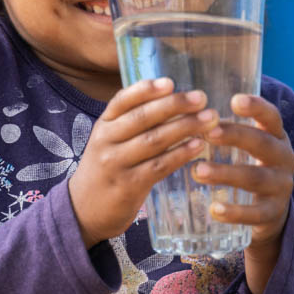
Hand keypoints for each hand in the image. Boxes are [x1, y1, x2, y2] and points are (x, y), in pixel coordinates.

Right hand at [68, 77, 218, 246]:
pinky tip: (198, 146)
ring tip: (209, 119)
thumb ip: (132, 123)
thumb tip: (173, 101)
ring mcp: (116, 164)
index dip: (146, 90)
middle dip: (174, 105)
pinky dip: (180, 154)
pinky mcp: (128, 186)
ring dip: (184, 127)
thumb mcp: (109, 141)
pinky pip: (158, 166)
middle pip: (142, 118)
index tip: (170, 82)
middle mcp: (106, 141)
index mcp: (103, 125)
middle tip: (201, 98)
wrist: (83, 210)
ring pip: (154, 140)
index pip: (122, 100)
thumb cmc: (105, 170)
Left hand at [190, 94, 293, 293]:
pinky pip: (256, 213)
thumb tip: (178, 109)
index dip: (257, 107)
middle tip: (208, 133)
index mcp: (275, 137)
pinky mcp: (273, 213)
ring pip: (255, 177)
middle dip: (236, 136)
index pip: (271, 117)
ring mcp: (281, 187)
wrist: (267, 214)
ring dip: (226, 173)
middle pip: (263, 143)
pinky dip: (234, 212)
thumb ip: (221, 130)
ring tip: (197, 171)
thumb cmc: (244, 168)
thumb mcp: (241, 147)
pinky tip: (213, 209)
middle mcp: (283, 158)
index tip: (235, 101)